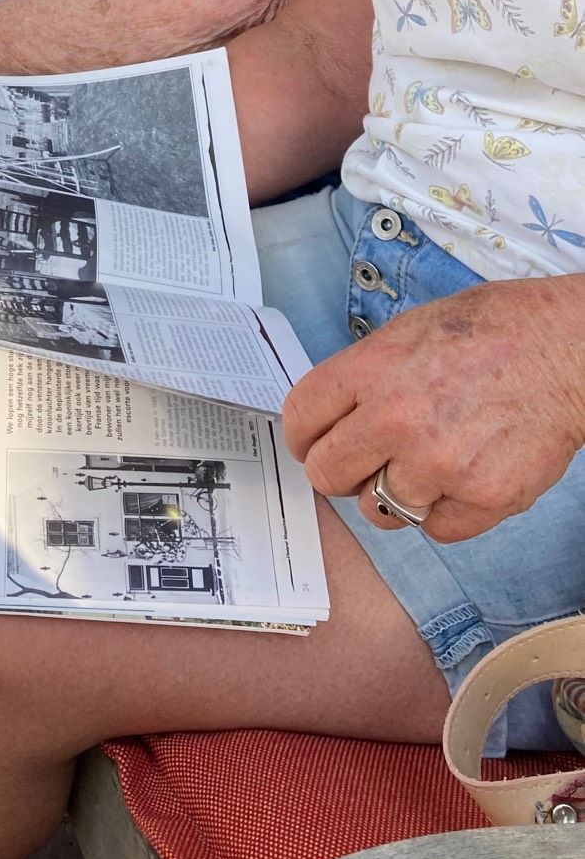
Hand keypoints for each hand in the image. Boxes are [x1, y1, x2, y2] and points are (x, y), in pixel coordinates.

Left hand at [282, 275, 584, 542]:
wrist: (565, 349)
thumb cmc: (493, 331)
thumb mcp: (408, 331)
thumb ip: (365, 377)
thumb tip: (332, 416)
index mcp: (373, 370)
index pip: (301, 419)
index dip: (303, 436)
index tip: (312, 443)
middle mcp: (398, 419)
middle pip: (327, 474)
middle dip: (339, 470)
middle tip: (360, 462)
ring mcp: (439, 464)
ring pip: (380, 509)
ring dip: (394, 492)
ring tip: (424, 463)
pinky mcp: (482, 498)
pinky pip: (434, 527)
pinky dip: (442, 510)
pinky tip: (460, 475)